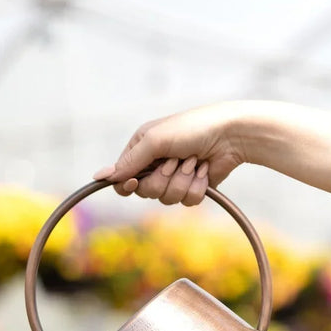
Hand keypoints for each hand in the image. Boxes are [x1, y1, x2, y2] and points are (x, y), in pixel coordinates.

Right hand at [93, 103, 246, 204]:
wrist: (232, 135)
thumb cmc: (193, 129)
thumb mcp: (156, 140)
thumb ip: (129, 161)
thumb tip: (99, 177)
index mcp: (142, 148)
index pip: (122, 178)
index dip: (128, 185)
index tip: (136, 182)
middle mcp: (156, 164)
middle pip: (145, 192)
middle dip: (162, 179)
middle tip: (176, 161)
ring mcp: (175, 177)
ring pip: (167, 199)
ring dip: (183, 181)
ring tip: (194, 162)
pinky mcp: (193, 187)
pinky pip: (187, 201)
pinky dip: (197, 186)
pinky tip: (204, 170)